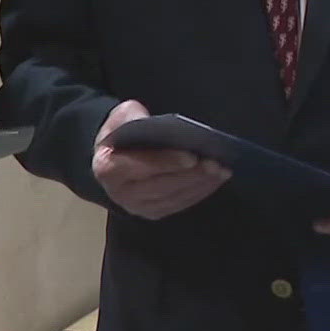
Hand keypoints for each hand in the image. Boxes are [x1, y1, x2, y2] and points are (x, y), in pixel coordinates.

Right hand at [91, 100, 230, 219]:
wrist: (112, 157)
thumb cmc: (120, 134)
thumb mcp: (120, 117)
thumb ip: (132, 117)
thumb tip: (150, 122)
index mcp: (108, 168)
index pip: (141, 167)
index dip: (166, 162)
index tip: (191, 157)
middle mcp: (121, 193)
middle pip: (161, 186)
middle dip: (191, 175)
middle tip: (214, 163)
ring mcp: (138, 206)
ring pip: (174, 198)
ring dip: (200, 184)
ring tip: (220, 170)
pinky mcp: (153, 212)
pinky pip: (180, 204)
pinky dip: (199, 192)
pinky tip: (214, 180)